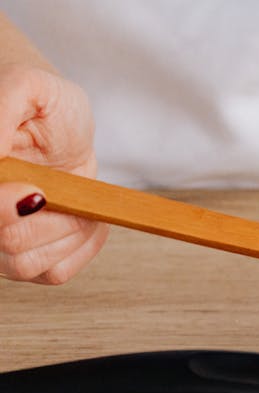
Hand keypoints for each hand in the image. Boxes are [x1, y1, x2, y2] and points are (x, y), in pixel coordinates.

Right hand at [0, 64, 106, 283]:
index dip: (5, 209)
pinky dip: (81, 248)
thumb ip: (2, 110)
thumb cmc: (42, 101)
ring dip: (64, 232)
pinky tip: (86, 217)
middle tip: (58, 187)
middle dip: (44, 218)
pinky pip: (52, 273)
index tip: (37, 191)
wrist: (59, 122)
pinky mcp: (29, 254)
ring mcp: (1, 239)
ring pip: (23, 264)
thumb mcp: (29, 88)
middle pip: (5, 242)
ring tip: (74, 198)